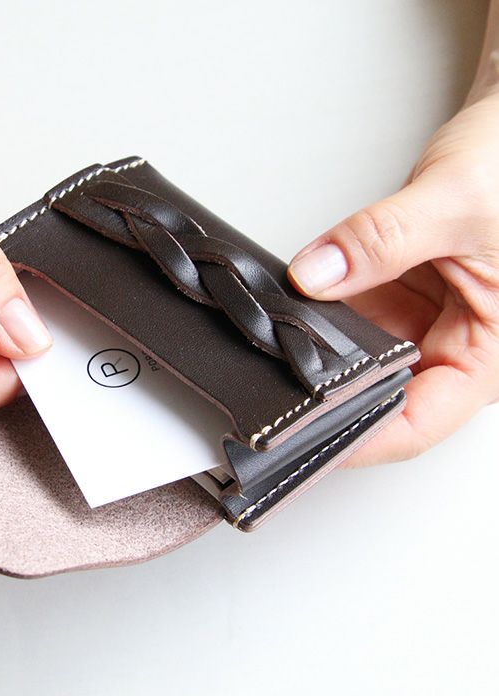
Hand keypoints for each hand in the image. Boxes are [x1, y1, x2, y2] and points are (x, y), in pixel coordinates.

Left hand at [287, 88, 498, 466]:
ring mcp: (422, 321)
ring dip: (318, 348)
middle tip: (272, 389)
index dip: (359, 438)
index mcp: (490, 354)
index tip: (302, 435)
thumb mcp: (457, 204)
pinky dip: (321, 311)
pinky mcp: (399, 294)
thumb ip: (383, 240)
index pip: (417, 423)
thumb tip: (315, 276)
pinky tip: (291, 308)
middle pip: (379, 395)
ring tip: (274, 344)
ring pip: (357, 355)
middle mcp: (454, 346)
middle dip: (326, 392)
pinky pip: (350, 314)